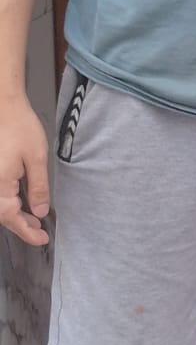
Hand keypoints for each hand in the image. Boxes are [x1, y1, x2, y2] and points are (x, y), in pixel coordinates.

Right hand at [0, 100, 50, 246]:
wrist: (4, 105)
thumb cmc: (19, 126)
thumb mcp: (36, 158)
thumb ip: (38, 187)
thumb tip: (39, 211)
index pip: (11, 218)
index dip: (27, 232)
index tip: (42, 240)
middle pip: (2, 215)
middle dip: (20, 225)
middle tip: (40, 232)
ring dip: (14, 215)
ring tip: (32, 220)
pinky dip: (7, 203)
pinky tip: (19, 203)